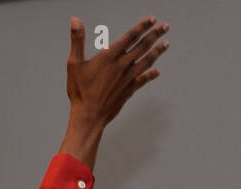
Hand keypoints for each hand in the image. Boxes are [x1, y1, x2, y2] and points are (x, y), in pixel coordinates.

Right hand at [61, 16, 169, 166]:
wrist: (89, 116)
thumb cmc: (80, 91)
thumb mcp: (74, 63)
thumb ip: (77, 40)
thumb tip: (75, 20)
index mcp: (109, 57)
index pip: (129, 37)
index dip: (142, 27)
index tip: (152, 19)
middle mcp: (122, 66)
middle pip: (142, 47)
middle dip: (155, 35)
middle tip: (165, 26)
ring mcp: (128, 79)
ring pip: (146, 62)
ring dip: (157, 51)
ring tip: (166, 44)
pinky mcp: (129, 90)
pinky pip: (143, 80)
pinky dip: (151, 74)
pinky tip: (157, 72)